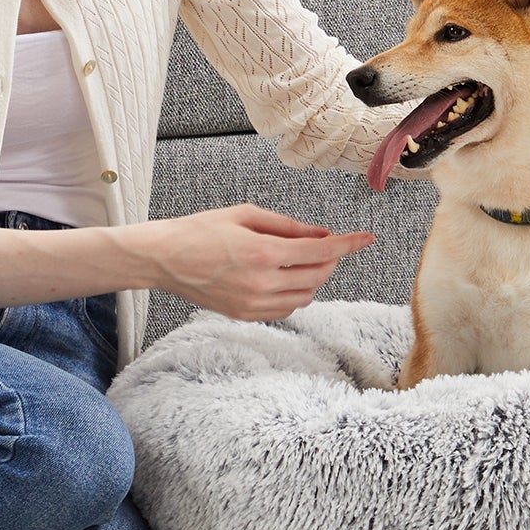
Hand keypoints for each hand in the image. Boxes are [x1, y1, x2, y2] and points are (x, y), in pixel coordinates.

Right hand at [144, 204, 373, 321]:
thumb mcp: (246, 215)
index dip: (348, 244)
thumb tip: (321, 234)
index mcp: (263, 252)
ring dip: (314, 278)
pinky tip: (287, 278)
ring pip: (306, 297)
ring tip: (304, 260)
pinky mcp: (244, 315)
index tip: (366, 238)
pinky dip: (296, 294)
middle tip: (327, 244)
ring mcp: (253, 304)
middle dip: (331, 260)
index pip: (321, 252)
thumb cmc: (200, 230)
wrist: (163, 259)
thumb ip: (288, 226)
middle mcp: (262, 283)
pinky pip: (286, 309)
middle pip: (318, 276)